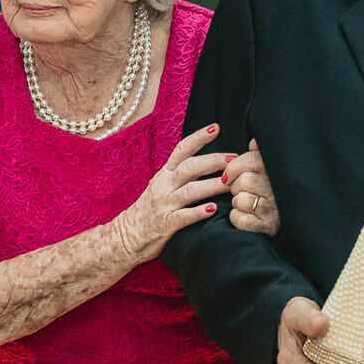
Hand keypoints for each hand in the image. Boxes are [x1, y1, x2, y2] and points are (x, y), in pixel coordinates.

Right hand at [110, 124, 231, 266]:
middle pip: (190, 167)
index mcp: (164, 173)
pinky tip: (213, 209)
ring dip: (213, 185)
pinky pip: (184, 216)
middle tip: (234, 159)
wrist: (129, 235)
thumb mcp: (163, 185)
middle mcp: (164, 185)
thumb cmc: (151, 209)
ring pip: (191, 191)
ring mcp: (165, 204)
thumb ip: (182, 174)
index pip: (181, 150)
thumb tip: (210, 161)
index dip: (198, 137)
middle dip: (213, 161)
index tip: (216, 128)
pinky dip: (199, 212)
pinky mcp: (166, 224)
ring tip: (231, 183)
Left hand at [225, 139, 279, 234]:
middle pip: (244, 180)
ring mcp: (274, 210)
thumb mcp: (267, 172)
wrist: (288, 224)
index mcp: (279, 172)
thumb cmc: (268, 194)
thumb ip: (259, 155)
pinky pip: (238, 217)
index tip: (228, 175)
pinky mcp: (266, 227)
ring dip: (237, 203)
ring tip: (247, 204)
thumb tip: (253, 142)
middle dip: (236, 187)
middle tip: (242, 192)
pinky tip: (247, 217)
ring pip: (240, 199)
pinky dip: (237, 218)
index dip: (234, 166)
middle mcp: (279, 190)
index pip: (253, 160)